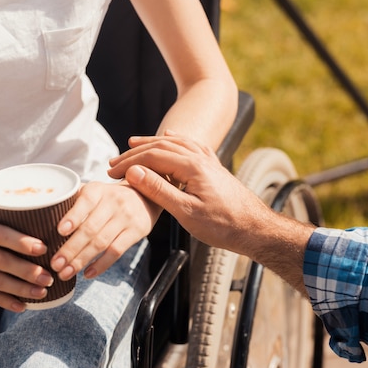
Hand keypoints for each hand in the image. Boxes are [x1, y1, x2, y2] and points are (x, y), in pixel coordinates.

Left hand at [50, 181, 160, 279]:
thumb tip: (42, 217)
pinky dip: (101, 265)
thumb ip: (73, 201)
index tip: (59, 231)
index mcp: (98, 190)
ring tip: (65, 273)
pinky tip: (87, 273)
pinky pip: (117, 251)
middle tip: (54, 264)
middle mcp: (113, 202)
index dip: (73, 217)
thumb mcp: (94, 191)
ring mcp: (126, 218)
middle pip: (90, 229)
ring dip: (81, 260)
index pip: (85, 202)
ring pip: (102, 243)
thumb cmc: (109, 197)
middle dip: (70, 249)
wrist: (146, 195)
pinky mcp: (136, 231)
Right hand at [107, 135, 269, 254]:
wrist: (255, 228)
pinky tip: (169, 138)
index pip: (152, 157)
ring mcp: (208, 161)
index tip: (112, 173)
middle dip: (135, 153)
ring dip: (151, 144)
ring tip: (133, 145)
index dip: (129, 164)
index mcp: (192, 167)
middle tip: (114, 163)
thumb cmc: (223, 225)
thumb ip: (159, 190)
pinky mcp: (213, 167)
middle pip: (160, 147)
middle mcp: (200, 158)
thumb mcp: (186, 212)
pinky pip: (189, 146)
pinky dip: (174, 141)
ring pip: (175, 144)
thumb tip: (134, 172)